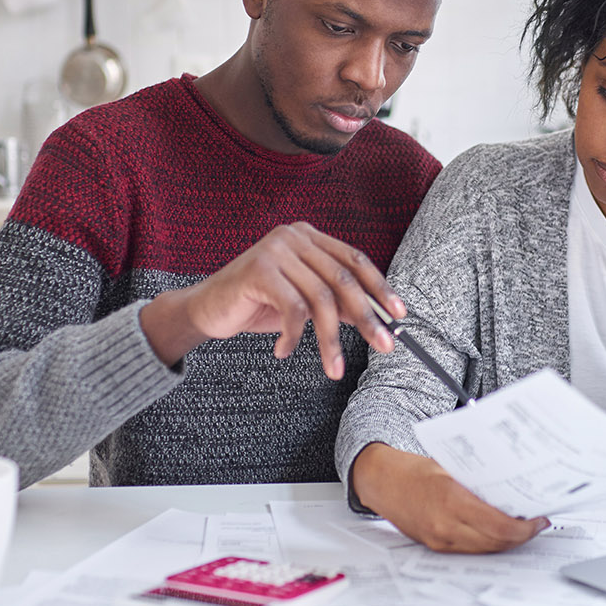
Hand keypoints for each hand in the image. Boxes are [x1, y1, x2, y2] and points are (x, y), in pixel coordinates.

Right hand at [140, 223, 404, 378]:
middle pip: (343, 278)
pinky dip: (294, 336)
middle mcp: (294, 237)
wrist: (206, 309)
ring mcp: (276, 250)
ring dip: (330, 340)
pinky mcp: (259, 270)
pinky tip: (284, 350)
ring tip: (333, 368)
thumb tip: (377, 317)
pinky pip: (293, 308)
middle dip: (366, 316)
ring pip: (320, 298)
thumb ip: (335, 301)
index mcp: (309, 237)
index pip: (355, 259)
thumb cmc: (257, 304)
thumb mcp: (303, 302)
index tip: (399, 314)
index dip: (380, 287)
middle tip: (383, 345)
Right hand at [351, 442, 548, 552]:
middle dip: (520, 535)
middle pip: (496, 542)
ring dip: (506, 541)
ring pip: (485, 549)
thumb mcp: (448, 466)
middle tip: (535, 524)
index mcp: (450, 500)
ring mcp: (440, 539)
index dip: (524, 527)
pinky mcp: (436, 545)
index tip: (537, 519)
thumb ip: (477, 480)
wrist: (381, 481)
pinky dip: (488, 542)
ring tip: (520, 528)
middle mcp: (445, 526)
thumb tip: (509, 487)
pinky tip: (497, 531)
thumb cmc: (411, 470)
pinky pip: (470, 550)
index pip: (498, 525)